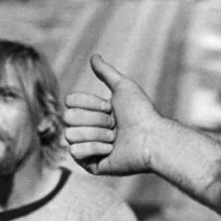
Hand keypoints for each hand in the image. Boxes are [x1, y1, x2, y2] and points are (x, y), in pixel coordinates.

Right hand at [64, 54, 162, 175]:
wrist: (151, 139)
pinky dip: (95, 148)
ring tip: (115, 139)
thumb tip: (94, 56)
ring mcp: (88, 147)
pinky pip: (75, 152)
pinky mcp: (90, 164)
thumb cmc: (140, 113)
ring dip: (96, 134)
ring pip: (70, 135)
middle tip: (114, 125)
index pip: (71, 101)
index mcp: (93, 112)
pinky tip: (111, 150)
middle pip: (69, 118)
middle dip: (94, 119)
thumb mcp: (123, 87)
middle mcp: (88, 129)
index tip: (110, 107)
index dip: (90, 103)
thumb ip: (106, 72)